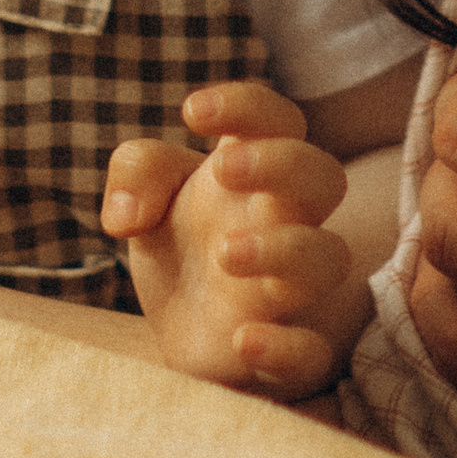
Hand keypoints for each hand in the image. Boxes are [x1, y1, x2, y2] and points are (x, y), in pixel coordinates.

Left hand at [102, 80, 358, 396]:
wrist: (181, 333)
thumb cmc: (179, 247)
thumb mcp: (143, 198)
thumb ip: (137, 175)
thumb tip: (127, 215)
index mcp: (252, 174)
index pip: (278, 119)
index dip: (247, 104)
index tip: (192, 112)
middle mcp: (282, 224)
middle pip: (324, 176)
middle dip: (282, 164)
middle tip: (223, 171)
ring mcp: (287, 288)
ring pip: (329, 258)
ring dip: (285, 250)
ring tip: (225, 253)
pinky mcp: (282, 350)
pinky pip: (313, 353)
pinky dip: (286, 347)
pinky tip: (242, 339)